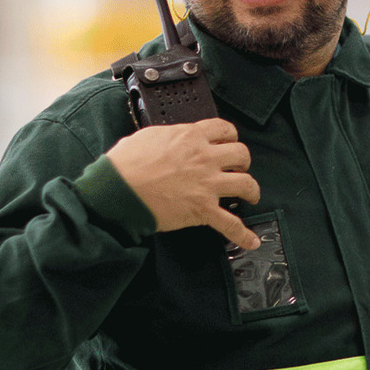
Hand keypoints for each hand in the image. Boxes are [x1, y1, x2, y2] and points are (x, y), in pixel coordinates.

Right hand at [105, 118, 261, 248]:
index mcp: (191, 138)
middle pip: (241, 154)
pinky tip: (252, 240)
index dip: (230, 137)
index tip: (229, 143)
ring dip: (252, 190)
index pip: (224, 129)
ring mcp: (207, 184)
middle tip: (238, 168)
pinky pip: (230, 224)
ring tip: (250, 195)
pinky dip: (243, 235)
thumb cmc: (125, 165)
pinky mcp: (203, 209)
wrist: (118, 191)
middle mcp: (204, 158)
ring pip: (246, 184)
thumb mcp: (148, 137)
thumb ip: (168, 136)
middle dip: (243, 161)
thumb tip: (172, 139)